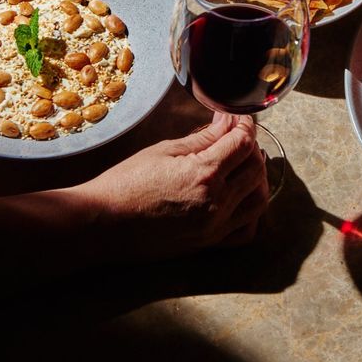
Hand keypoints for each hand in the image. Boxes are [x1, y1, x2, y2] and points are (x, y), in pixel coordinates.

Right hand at [78, 112, 268, 259]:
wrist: (102, 223)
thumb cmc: (127, 182)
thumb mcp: (165, 150)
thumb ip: (203, 137)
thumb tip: (227, 121)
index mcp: (204, 174)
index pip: (243, 143)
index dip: (245, 124)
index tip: (238, 117)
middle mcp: (216, 203)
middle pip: (256, 168)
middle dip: (252, 146)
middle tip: (237, 135)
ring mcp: (214, 228)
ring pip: (258, 199)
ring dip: (257, 177)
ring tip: (242, 163)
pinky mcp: (207, 244)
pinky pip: (245, 231)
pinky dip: (251, 212)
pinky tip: (240, 197)